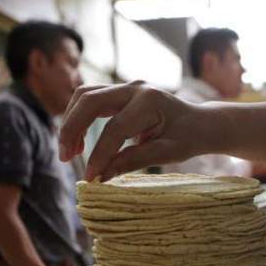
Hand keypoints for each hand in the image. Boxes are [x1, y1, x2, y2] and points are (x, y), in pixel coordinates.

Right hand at [59, 82, 210, 180]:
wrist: (200, 122)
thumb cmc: (188, 138)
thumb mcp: (168, 153)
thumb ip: (135, 161)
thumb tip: (102, 176)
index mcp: (150, 101)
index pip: (115, 129)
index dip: (99, 154)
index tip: (91, 178)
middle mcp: (136, 88)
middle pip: (90, 101)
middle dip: (72, 129)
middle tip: (65, 158)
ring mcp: (127, 87)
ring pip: (85, 95)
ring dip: (71, 121)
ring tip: (70, 153)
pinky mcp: (120, 92)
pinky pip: (91, 99)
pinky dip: (79, 117)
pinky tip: (78, 142)